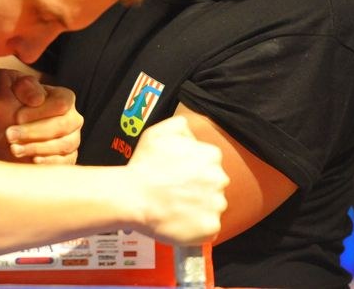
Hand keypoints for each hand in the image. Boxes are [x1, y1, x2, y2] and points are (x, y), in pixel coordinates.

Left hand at [0, 69, 82, 163]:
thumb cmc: (5, 103)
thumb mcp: (8, 85)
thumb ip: (22, 85)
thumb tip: (37, 99)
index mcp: (62, 97)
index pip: (60, 103)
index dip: (39, 111)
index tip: (17, 117)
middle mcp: (71, 118)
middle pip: (62, 125)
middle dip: (34, 131)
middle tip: (9, 135)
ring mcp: (71, 139)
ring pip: (64, 145)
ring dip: (37, 148)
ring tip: (13, 149)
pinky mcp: (66, 159)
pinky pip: (64, 163)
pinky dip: (48, 162)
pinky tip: (31, 161)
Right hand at [127, 116, 228, 245]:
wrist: (133, 197)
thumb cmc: (143, 165)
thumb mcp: (159, 131)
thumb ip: (180, 126)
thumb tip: (191, 136)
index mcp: (211, 155)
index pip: (210, 163)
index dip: (192, 169)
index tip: (178, 175)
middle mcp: (219, 178)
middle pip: (213, 185)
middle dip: (198, 188)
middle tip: (175, 191)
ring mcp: (216, 204)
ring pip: (212, 206)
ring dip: (198, 207)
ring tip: (175, 207)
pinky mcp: (210, 226)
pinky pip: (208, 227)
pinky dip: (196, 226)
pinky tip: (179, 220)